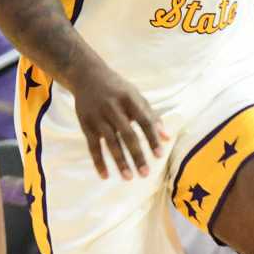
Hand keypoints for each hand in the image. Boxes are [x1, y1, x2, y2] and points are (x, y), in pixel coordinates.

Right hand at [68, 61, 166, 180]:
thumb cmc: (117, 89)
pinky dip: (98, 162)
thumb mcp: (136, 96)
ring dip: (120, 161)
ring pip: (110, 142)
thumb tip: (167, 138)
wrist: (87, 75)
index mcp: (129, 99)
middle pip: (127, 134)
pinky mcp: (85, 124)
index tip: (159, 156)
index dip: (152, 138)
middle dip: (137, 155)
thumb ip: (152, 116)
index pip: (143, 121)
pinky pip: (93, 146)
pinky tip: (105, 176)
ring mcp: (98, 116)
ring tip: (129, 177)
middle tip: (145, 174)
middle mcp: (113, 107)